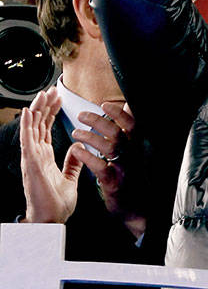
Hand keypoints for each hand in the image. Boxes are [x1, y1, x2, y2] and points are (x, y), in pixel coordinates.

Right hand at [20, 87, 81, 223]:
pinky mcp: (30, 163)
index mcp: (44, 158)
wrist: (52, 221)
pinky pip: (27, 140)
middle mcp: (36, 156)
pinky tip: (27, 112)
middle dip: (44, 106)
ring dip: (36, 110)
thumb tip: (78, 148)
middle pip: (38, 125)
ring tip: (42, 94)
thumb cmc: (57, 205)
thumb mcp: (70, 179)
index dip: (50, 113)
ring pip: (32, 128)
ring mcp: (31, 159)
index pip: (46, 130)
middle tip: (51, 90)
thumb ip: (72, 163)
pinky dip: (26, 125)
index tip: (57, 100)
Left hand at [72, 100, 145, 239]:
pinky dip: (87, 157)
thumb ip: (129, 132)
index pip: (131, 124)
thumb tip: (128, 107)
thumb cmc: (131, 176)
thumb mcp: (134, 152)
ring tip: (75, 132)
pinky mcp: (114, 183)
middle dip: (98, 121)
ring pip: (109, 147)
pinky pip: (100, 167)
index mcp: (136, 146)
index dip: (119, 113)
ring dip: (90, 137)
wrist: (136, 207)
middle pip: (117, 132)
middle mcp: (132, 155)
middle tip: (82, 115)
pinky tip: (76, 151)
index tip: (105, 104)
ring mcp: (124, 169)